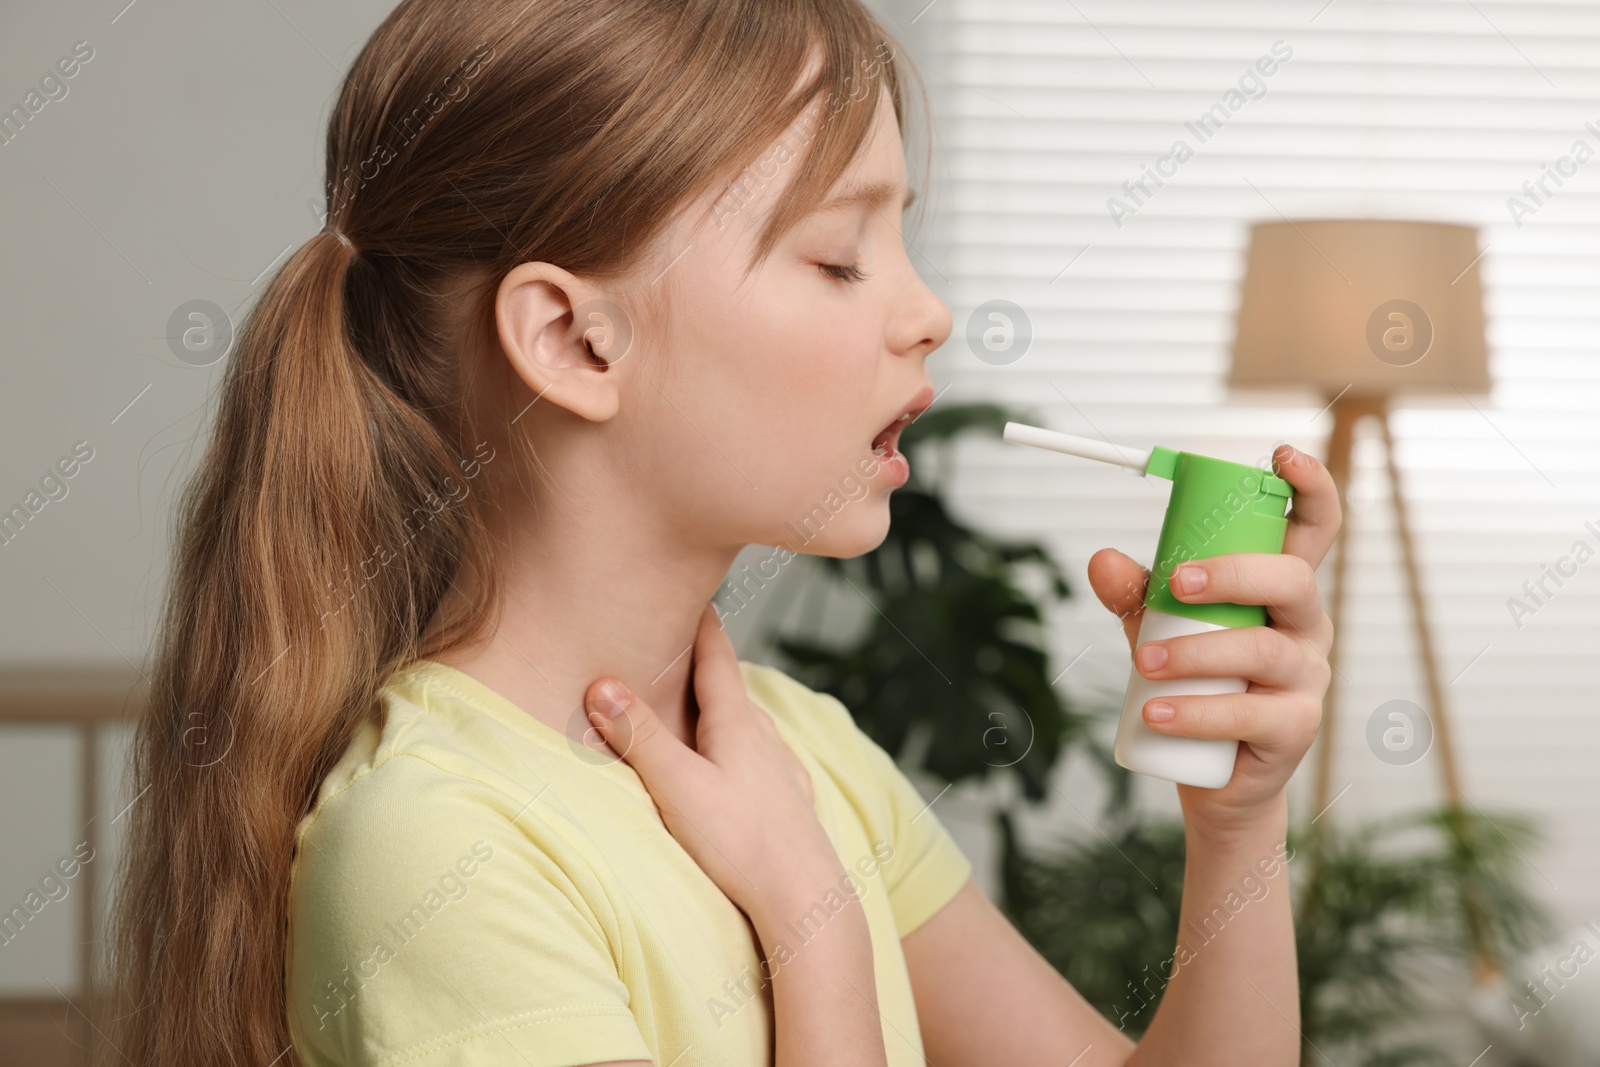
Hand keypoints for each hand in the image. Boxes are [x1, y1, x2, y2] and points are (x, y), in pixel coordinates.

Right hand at [583, 603, 844, 929]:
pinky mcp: (791, 802)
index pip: (715, 655)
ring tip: (706, 695)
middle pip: (731, 685)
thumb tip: (601, 682)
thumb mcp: (678, 786)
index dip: (700, 621)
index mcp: (737, 722)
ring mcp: (782, 769)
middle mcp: (765, 736)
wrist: (805, 900)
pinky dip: (745, 743)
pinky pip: (764, 756)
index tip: (692, 587)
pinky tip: (751, 757)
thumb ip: (640, 736)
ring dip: (725, 703)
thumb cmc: (741, 844)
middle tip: (683, 636)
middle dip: (706, 660)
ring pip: (750, 721)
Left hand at [1086, 443, 1341, 838]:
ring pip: (1264, 650)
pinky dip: (1198, 711)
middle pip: (1291, 580)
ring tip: (1144, 662)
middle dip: (1234, 574)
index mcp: (1280, 589)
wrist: (1212, 774)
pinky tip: (1157, 712)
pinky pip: (1252, 713)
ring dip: (1199, 652)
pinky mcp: (1295, 728)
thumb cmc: (1195, 682)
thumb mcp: (1159, 628)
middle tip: (1175, 583)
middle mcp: (1305, 626)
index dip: (1309, 487)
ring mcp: (1307, 677)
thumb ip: (1136, 593)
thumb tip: (1102, 559)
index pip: (1314, 528)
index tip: (1281, 457)